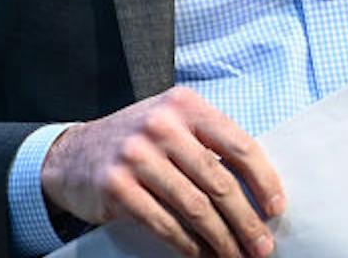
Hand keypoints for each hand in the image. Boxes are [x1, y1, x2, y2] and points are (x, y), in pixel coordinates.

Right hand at [41, 87, 286, 257]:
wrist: (70, 154)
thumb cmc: (134, 142)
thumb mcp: (171, 124)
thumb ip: (207, 144)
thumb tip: (255, 190)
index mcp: (185, 105)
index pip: (238, 145)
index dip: (263, 180)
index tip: (276, 208)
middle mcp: (162, 125)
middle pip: (219, 182)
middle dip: (246, 220)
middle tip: (261, 245)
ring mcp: (137, 155)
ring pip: (195, 207)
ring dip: (221, 240)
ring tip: (236, 256)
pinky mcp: (117, 187)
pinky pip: (164, 223)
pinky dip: (188, 246)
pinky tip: (201, 256)